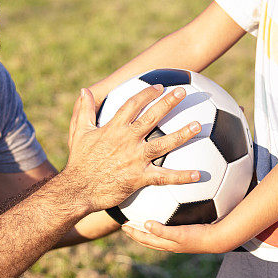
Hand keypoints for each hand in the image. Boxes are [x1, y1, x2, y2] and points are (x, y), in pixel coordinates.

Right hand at [63, 85, 200, 212]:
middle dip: (168, 103)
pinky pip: (164, 177)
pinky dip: (182, 176)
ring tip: (198, 125)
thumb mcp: (79, 133)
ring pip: (163, 144)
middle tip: (183, 92)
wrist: (78, 190)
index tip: (159, 87)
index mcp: (114, 128)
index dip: (147, 94)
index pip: (133, 104)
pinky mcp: (139, 178)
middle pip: (152, 117)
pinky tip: (199, 175)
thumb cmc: (78, 162)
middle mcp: (127, 140)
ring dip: (182, 134)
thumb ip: (84, 110)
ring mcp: (135, 158)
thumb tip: (84, 90)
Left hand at [121, 220, 230, 253]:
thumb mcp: (178, 234)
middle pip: (148, 239)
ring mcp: (177, 240)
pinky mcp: (184, 234)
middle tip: (127, 225)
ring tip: (140, 223)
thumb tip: (146, 224)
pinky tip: (162, 218)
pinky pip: (166, 230)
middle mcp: (169, 243)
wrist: (216, 239)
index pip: (145, 239)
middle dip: (136, 233)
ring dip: (146, 231)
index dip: (133, 233)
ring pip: (156, 236)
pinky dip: (159, 226)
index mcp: (166, 244)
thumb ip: (162, 230)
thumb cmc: (197, 236)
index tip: (123, 226)